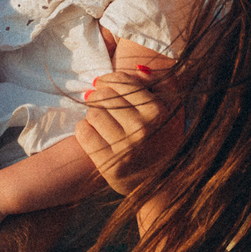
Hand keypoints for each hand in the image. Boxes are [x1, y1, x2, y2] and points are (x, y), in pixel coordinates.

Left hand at [80, 70, 175, 202]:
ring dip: (92, 115)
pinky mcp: (109, 164)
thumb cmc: (158, 139)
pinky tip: (93, 135)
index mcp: (158, 111)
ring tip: (101, 123)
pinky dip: (84, 131)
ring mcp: (126, 148)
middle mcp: (143, 129)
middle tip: (99, 103)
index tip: (102, 83)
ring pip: (92, 113)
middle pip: (104, 96)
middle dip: (98, 98)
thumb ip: (156, 86)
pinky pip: (83, 132)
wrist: (156, 183)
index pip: (121, 81)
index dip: (108, 79)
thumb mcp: (167, 111)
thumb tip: (138, 69)